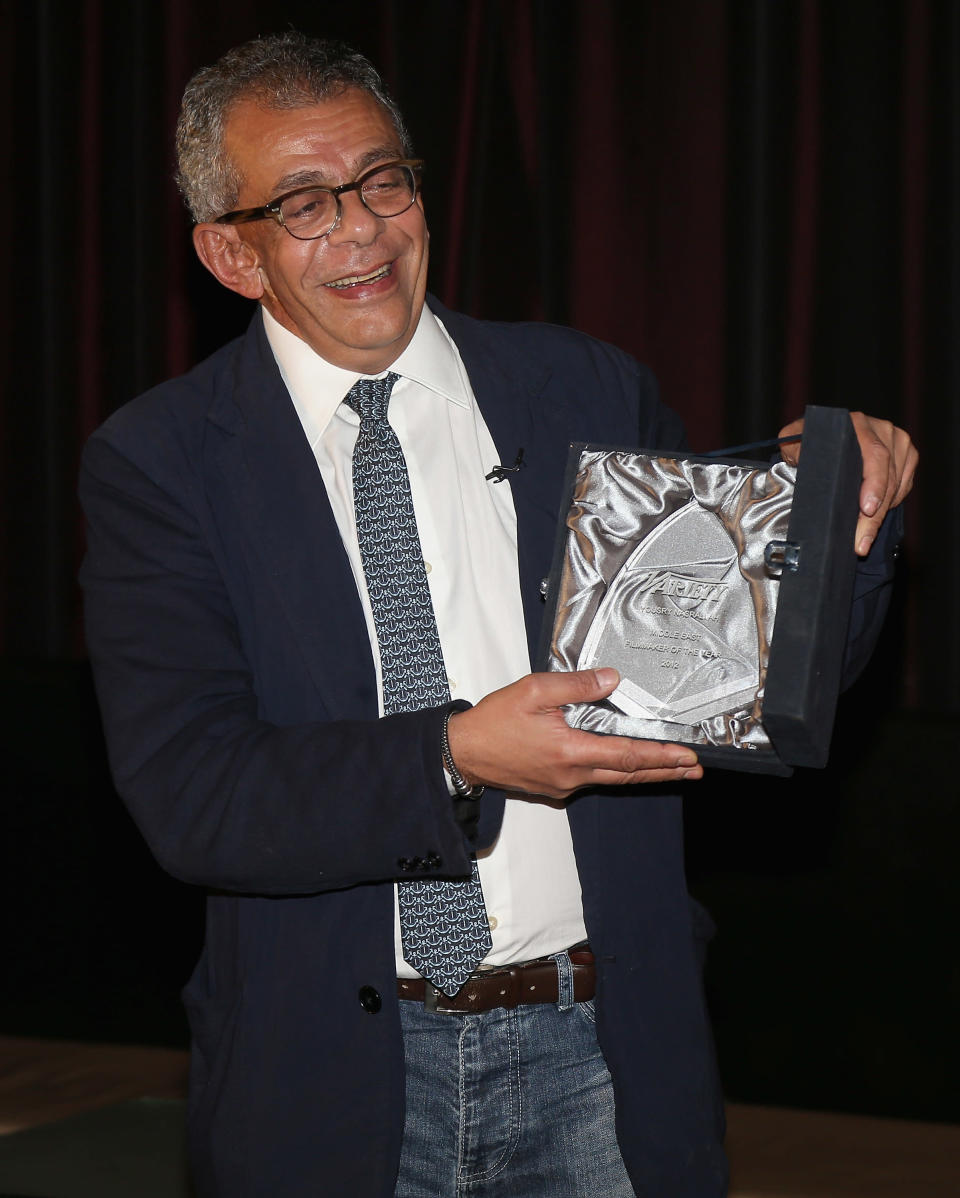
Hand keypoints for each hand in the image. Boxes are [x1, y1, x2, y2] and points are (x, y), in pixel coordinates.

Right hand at [446, 669, 702, 799]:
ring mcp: (563, 785)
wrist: (463, 752)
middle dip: (664, 771)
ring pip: (613, 780)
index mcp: (569, 751)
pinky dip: (616, 773)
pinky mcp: (554, 787)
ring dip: (644, 774)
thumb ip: (576, 684)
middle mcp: (571, 775)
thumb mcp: (534, 690)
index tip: (687, 756)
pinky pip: (593, 780)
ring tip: (671, 770)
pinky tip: (626, 765)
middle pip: (628, 775)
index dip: (661, 757)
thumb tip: (611, 680)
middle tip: (694, 770)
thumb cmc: (493, 722)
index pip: (627, 756)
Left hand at [779, 411, 917, 555]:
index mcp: (855, 423)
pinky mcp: (906, 454)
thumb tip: (802, 465)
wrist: (828, 434)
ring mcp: (896, 441)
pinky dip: (891, 504)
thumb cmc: (810, 439)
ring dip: (882, 516)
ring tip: (863, 539)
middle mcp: (880, 429)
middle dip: (874, 515)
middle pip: (886, 476)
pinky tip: (874, 519)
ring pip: (896, 485)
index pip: (873, 455)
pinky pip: (904, 485)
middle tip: (861, 541)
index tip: (866, 509)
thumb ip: (796, 450)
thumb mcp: (795, 440)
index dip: (873, 484)